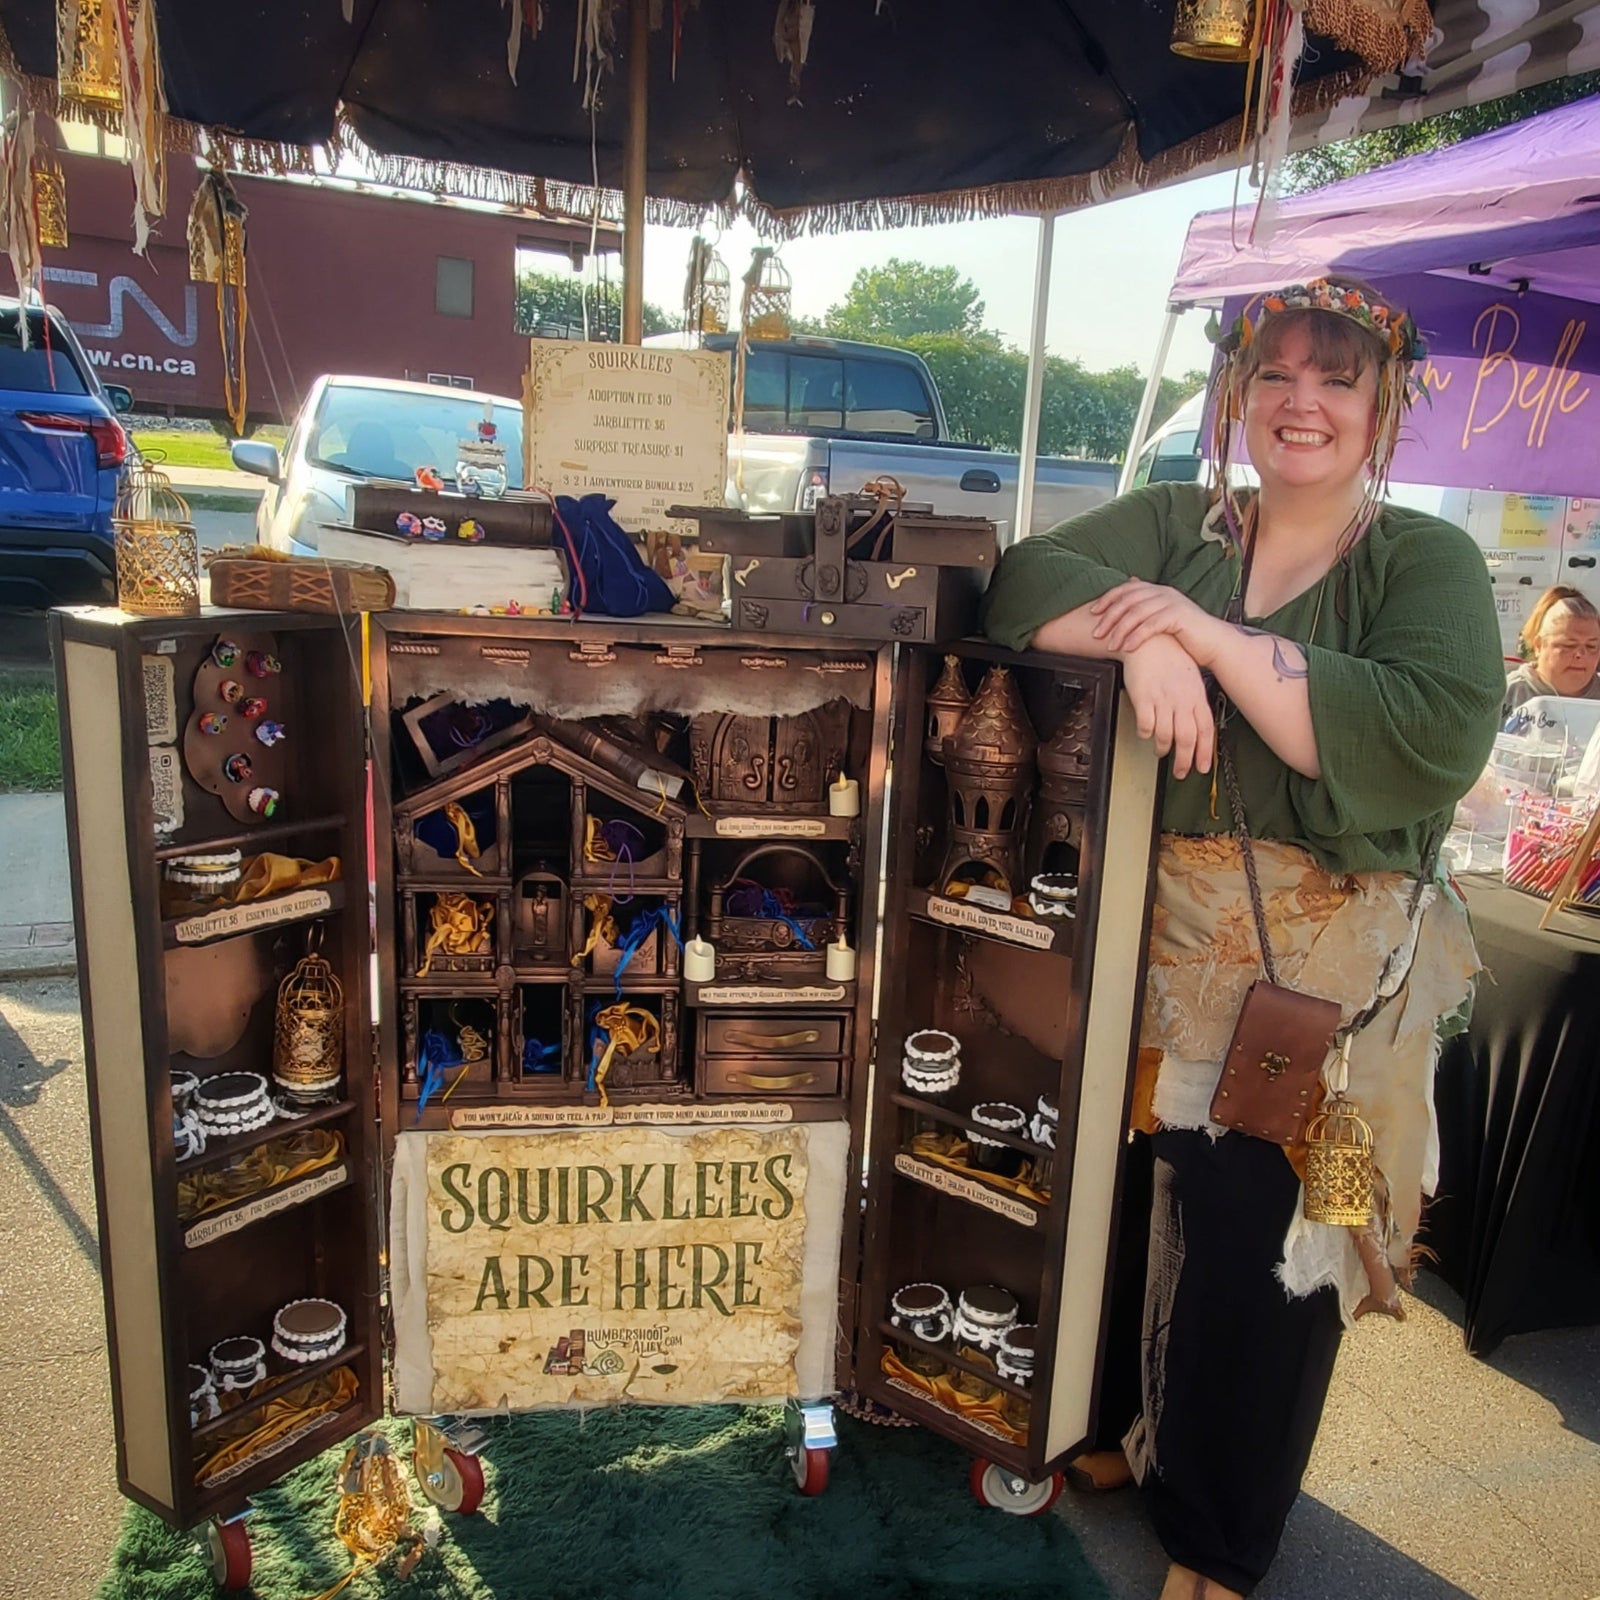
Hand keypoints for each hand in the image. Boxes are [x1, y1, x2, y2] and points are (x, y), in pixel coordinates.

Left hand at [1091, 579, 1228, 667]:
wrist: (1214, 644)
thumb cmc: (1186, 636)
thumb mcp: (1162, 621)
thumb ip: (1145, 613)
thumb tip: (1124, 610)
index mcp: (1158, 591)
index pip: (1126, 589)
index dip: (1107, 598)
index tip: (1093, 612)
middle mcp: (1163, 593)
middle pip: (1128, 600)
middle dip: (1109, 617)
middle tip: (1097, 633)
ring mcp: (1172, 602)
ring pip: (1137, 613)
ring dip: (1120, 630)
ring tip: (1111, 646)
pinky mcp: (1179, 616)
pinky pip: (1151, 625)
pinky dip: (1137, 637)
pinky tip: (1128, 648)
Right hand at [1120, 635, 1214, 778]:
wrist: (1151, 639)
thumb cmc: (1170, 656)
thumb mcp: (1190, 677)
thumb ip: (1193, 700)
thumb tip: (1195, 722)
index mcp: (1196, 696)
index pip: (1206, 730)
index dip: (1204, 752)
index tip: (1202, 767)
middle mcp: (1182, 700)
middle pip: (1187, 738)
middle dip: (1184, 761)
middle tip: (1180, 772)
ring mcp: (1163, 700)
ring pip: (1165, 735)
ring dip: (1163, 749)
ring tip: (1160, 752)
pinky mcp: (1143, 698)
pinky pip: (1145, 726)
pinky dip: (1145, 734)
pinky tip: (1145, 734)